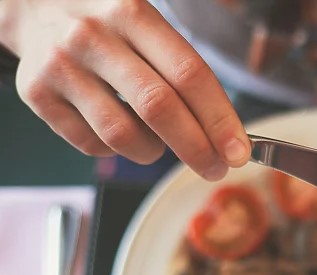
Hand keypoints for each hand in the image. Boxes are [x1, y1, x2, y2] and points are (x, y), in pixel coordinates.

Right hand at [0, 0, 250, 179]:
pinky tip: (120, 131)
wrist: (32, 3)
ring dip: (152, 152)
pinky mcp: (36, 93)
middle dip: (197, 148)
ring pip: (122, 135)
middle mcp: (94, 36)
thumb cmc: (108, 23)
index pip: (189, 74)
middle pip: (159, 108)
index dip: (219, 119)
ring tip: (158, 144)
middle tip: (215, 168)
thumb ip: (183, 69)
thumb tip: (227, 135)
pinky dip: (115, 150)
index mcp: (133, 13)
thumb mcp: (146, 22)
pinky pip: (91, 144)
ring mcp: (61, 65)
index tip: (238, 151)